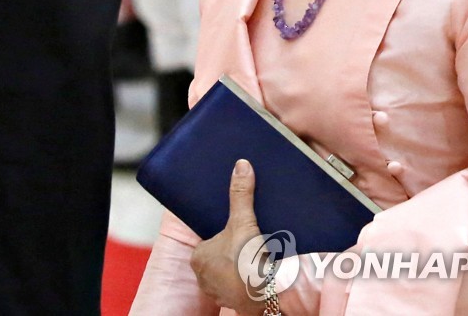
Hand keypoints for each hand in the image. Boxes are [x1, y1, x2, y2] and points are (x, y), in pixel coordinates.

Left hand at [189, 159, 263, 314]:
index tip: (237, 233)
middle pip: (218, 256)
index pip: (208, 240)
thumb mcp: (244, 223)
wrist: (269, 296)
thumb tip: (241, 166)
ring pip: (227, 273)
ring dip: (239, 267)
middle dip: (232, 251)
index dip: (224, 235)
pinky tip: (258, 273)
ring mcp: (217, 292)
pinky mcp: (233, 303)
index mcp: (198, 257)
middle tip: (248, 245)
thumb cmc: (250, 262)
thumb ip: (240, 195)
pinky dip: (247, 281)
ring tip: (254, 258)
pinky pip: (238, 287)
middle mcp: (202, 277)